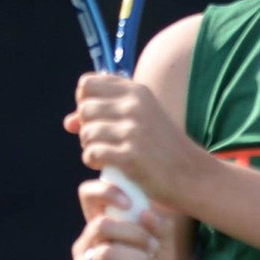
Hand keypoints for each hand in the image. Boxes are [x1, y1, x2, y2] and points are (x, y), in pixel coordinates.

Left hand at [63, 73, 206, 204]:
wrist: (191, 174)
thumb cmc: (162, 147)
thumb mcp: (139, 121)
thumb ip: (104, 115)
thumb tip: (68, 122)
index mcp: (136, 91)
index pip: (87, 84)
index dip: (84, 101)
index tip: (96, 118)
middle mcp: (134, 105)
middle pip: (84, 109)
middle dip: (86, 127)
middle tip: (102, 141)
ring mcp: (133, 130)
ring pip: (86, 133)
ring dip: (90, 146)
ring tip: (106, 154)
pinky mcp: (130, 155)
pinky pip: (92, 153)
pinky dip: (94, 161)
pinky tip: (106, 164)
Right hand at [67, 179, 179, 259]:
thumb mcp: (159, 254)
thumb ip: (157, 230)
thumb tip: (146, 213)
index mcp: (99, 230)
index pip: (88, 196)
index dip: (106, 191)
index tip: (130, 202)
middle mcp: (84, 246)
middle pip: (101, 226)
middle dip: (134, 234)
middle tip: (155, 248)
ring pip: (106, 253)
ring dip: (138, 259)